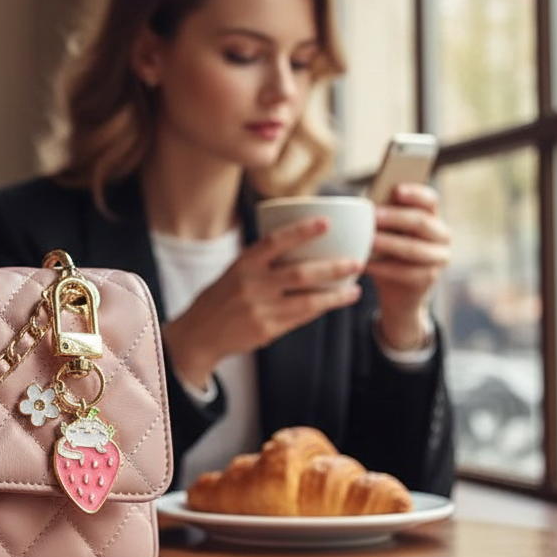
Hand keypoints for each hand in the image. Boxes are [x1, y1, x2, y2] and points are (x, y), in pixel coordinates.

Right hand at [162, 217, 362, 389]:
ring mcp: (260, 309)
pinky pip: (300, 318)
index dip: (302, 231)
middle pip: (300, 274)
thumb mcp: (235, 271)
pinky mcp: (267, 330)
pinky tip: (334, 303)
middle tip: (356, 262)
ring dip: (335, 295)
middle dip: (332, 268)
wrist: (200, 333)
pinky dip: (319, 309)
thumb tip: (302, 245)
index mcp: (244, 264)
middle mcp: (252, 285)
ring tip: (354, 290)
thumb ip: (263, 261)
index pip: (275, 242)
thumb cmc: (222, 297)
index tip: (327, 222)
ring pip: (307, 300)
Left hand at [366, 183, 450, 348]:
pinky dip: (382, 267)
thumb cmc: (386, 252)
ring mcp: (439, 258)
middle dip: (395, 218)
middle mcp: (441, 235)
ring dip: (388, 243)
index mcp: (431, 216)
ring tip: (367, 241)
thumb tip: (363, 203)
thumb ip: (382, 217)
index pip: (430, 200)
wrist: (396, 291)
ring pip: (413, 248)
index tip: (397, 190)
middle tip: (373, 217)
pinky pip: (404, 271)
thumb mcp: (385, 231)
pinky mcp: (429, 278)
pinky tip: (365, 264)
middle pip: (421, 222)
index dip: (415, 193)